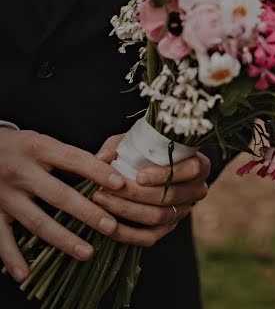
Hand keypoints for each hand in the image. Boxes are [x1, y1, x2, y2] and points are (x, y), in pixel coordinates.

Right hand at [0, 129, 126, 281]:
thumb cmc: (19, 146)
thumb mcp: (43, 141)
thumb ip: (73, 154)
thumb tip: (111, 160)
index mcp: (38, 149)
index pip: (74, 160)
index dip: (98, 172)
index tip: (121, 184)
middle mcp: (21, 172)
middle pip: (59, 196)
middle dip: (87, 213)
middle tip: (111, 226)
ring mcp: (5, 195)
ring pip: (37, 221)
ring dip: (63, 239)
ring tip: (87, 252)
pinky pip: (1, 238)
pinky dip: (11, 258)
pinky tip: (26, 274)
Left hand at [92, 135, 209, 247]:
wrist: (142, 169)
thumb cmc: (141, 151)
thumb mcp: (132, 142)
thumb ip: (118, 147)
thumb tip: (104, 158)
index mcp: (199, 165)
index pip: (191, 169)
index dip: (166, 175)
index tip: (139, 176)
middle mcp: (197, 190)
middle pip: (170, 196)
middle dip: (135, 194)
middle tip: (106, 188)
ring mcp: (183, 211)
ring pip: (158, 216)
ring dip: (126, 210)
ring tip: (101, 199)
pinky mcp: (168, 227)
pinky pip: (149, 237)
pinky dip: (127, 234)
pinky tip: (107, 226)